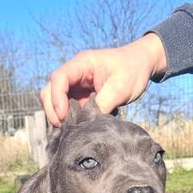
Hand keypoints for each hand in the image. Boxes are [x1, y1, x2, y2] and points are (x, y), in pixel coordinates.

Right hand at [39, 33, 167, 125]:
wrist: (142, 63)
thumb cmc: (133, 69)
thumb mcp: (121, 87)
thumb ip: (103, 104)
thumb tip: (87, 123)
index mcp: (82, 64)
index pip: (59, 78)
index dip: (56, 98)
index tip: (63, 116)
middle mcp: (75, 73)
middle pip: (50, 90)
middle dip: (52, 109)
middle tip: (64, 128)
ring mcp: (77, 84)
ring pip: (56, 100)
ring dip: (59, 115)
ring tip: (71, 130)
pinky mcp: (81, 95)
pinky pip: (68, 107)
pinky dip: (69, 118)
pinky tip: (77, 128)